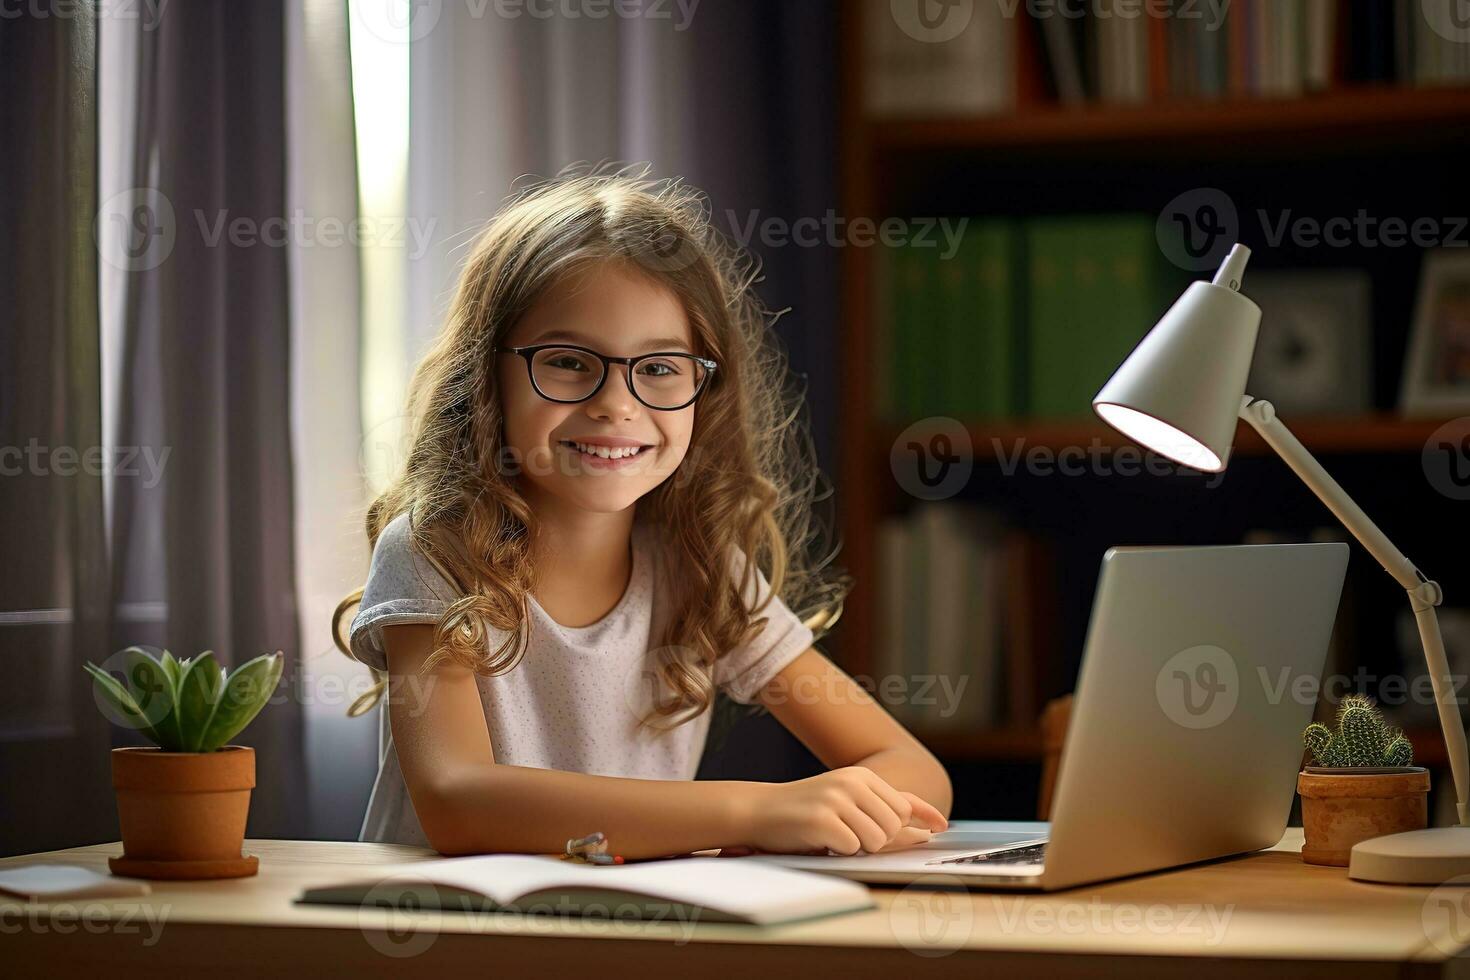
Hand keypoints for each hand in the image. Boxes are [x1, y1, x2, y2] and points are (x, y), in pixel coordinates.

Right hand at [739, 767, 947, 855]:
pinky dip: (838, 852)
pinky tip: (820, 842)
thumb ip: (884, 813)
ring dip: (858, 848)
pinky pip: (850, 848)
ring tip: (835, 838)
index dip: (923, 816)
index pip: (903, 803)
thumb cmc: (804, 812)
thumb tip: (925, 831)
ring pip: (876, 840)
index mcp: (860, 777)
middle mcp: (851, 783)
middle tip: (851, 837)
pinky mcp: (822, 820)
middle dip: (879, 840)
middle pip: (893, 825)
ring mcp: (836, 800)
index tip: (942, 827)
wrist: (758, 811)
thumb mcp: (845, 804)